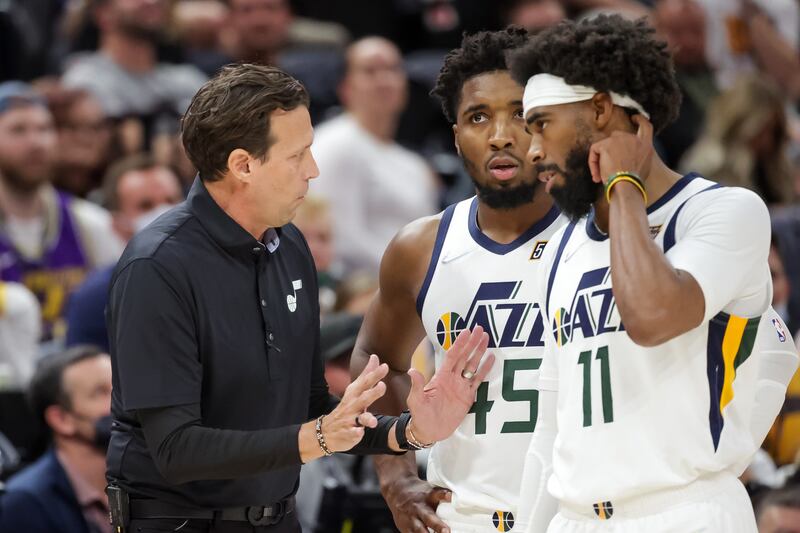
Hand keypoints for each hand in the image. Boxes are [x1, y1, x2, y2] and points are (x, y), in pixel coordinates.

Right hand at [323, 354, 387, 451]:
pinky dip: (356, 433)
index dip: (375, 374)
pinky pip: (353, 433)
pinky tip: (359, 432)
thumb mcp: (354, 390)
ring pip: (359, 418)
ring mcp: (350, 420)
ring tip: (374, 420)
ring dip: (367, 418)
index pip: (365, 382)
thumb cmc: (346, 407)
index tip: (385, 366)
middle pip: (364, 397)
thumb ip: (366, 374)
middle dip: (373, 392)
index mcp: (355, 394)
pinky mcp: (348, 433)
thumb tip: (375, 357)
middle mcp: (352, 405)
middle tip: (383, 385)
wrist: (325, 431)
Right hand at [383, 475, 452, 532]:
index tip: (452, 497)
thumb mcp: (431, 490)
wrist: (396, 491)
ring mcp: (411, 519)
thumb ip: (444, 497)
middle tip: (446, 531)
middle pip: (429, 517)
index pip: (438, 494)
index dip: (446, 496)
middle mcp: (419, 508)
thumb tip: (462, 503)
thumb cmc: (419, 493)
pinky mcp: (405, 528)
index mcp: (428, 496)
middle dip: (438, 526)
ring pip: (419, 530)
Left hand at [406, 326, 494, 443]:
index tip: (465, 331)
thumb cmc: (420, 414)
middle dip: (472, 343)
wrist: (429, 430)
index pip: (452, 356)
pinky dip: (485, 370)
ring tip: (486, 339)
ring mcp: (461, 386)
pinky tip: (491, 359)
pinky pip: (478, 380)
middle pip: (464, 357)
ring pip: (472, 365)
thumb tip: (412, 371)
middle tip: (480, 329)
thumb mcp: (416, 400)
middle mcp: (452, 378)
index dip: (459, 344)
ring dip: (479, 352)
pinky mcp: (468, 396)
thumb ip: (418, 386)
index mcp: (441, 376)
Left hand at [588, 114, 653, 184]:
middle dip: (610, 150)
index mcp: (646, 145)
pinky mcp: (606, 145)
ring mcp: (619, 140)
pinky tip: (596, 176)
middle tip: (607, 168)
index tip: (634, 118)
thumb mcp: (644, 167)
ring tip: (601, 177)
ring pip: (604, 145)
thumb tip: (630, 158)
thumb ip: (639, 157)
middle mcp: (633, 139)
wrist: (627, 185)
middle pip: (617, 136)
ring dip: (601, 161)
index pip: (645, 127)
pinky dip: (593, 164)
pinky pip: (594, 151)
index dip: (640, 120)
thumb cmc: (634, 182)